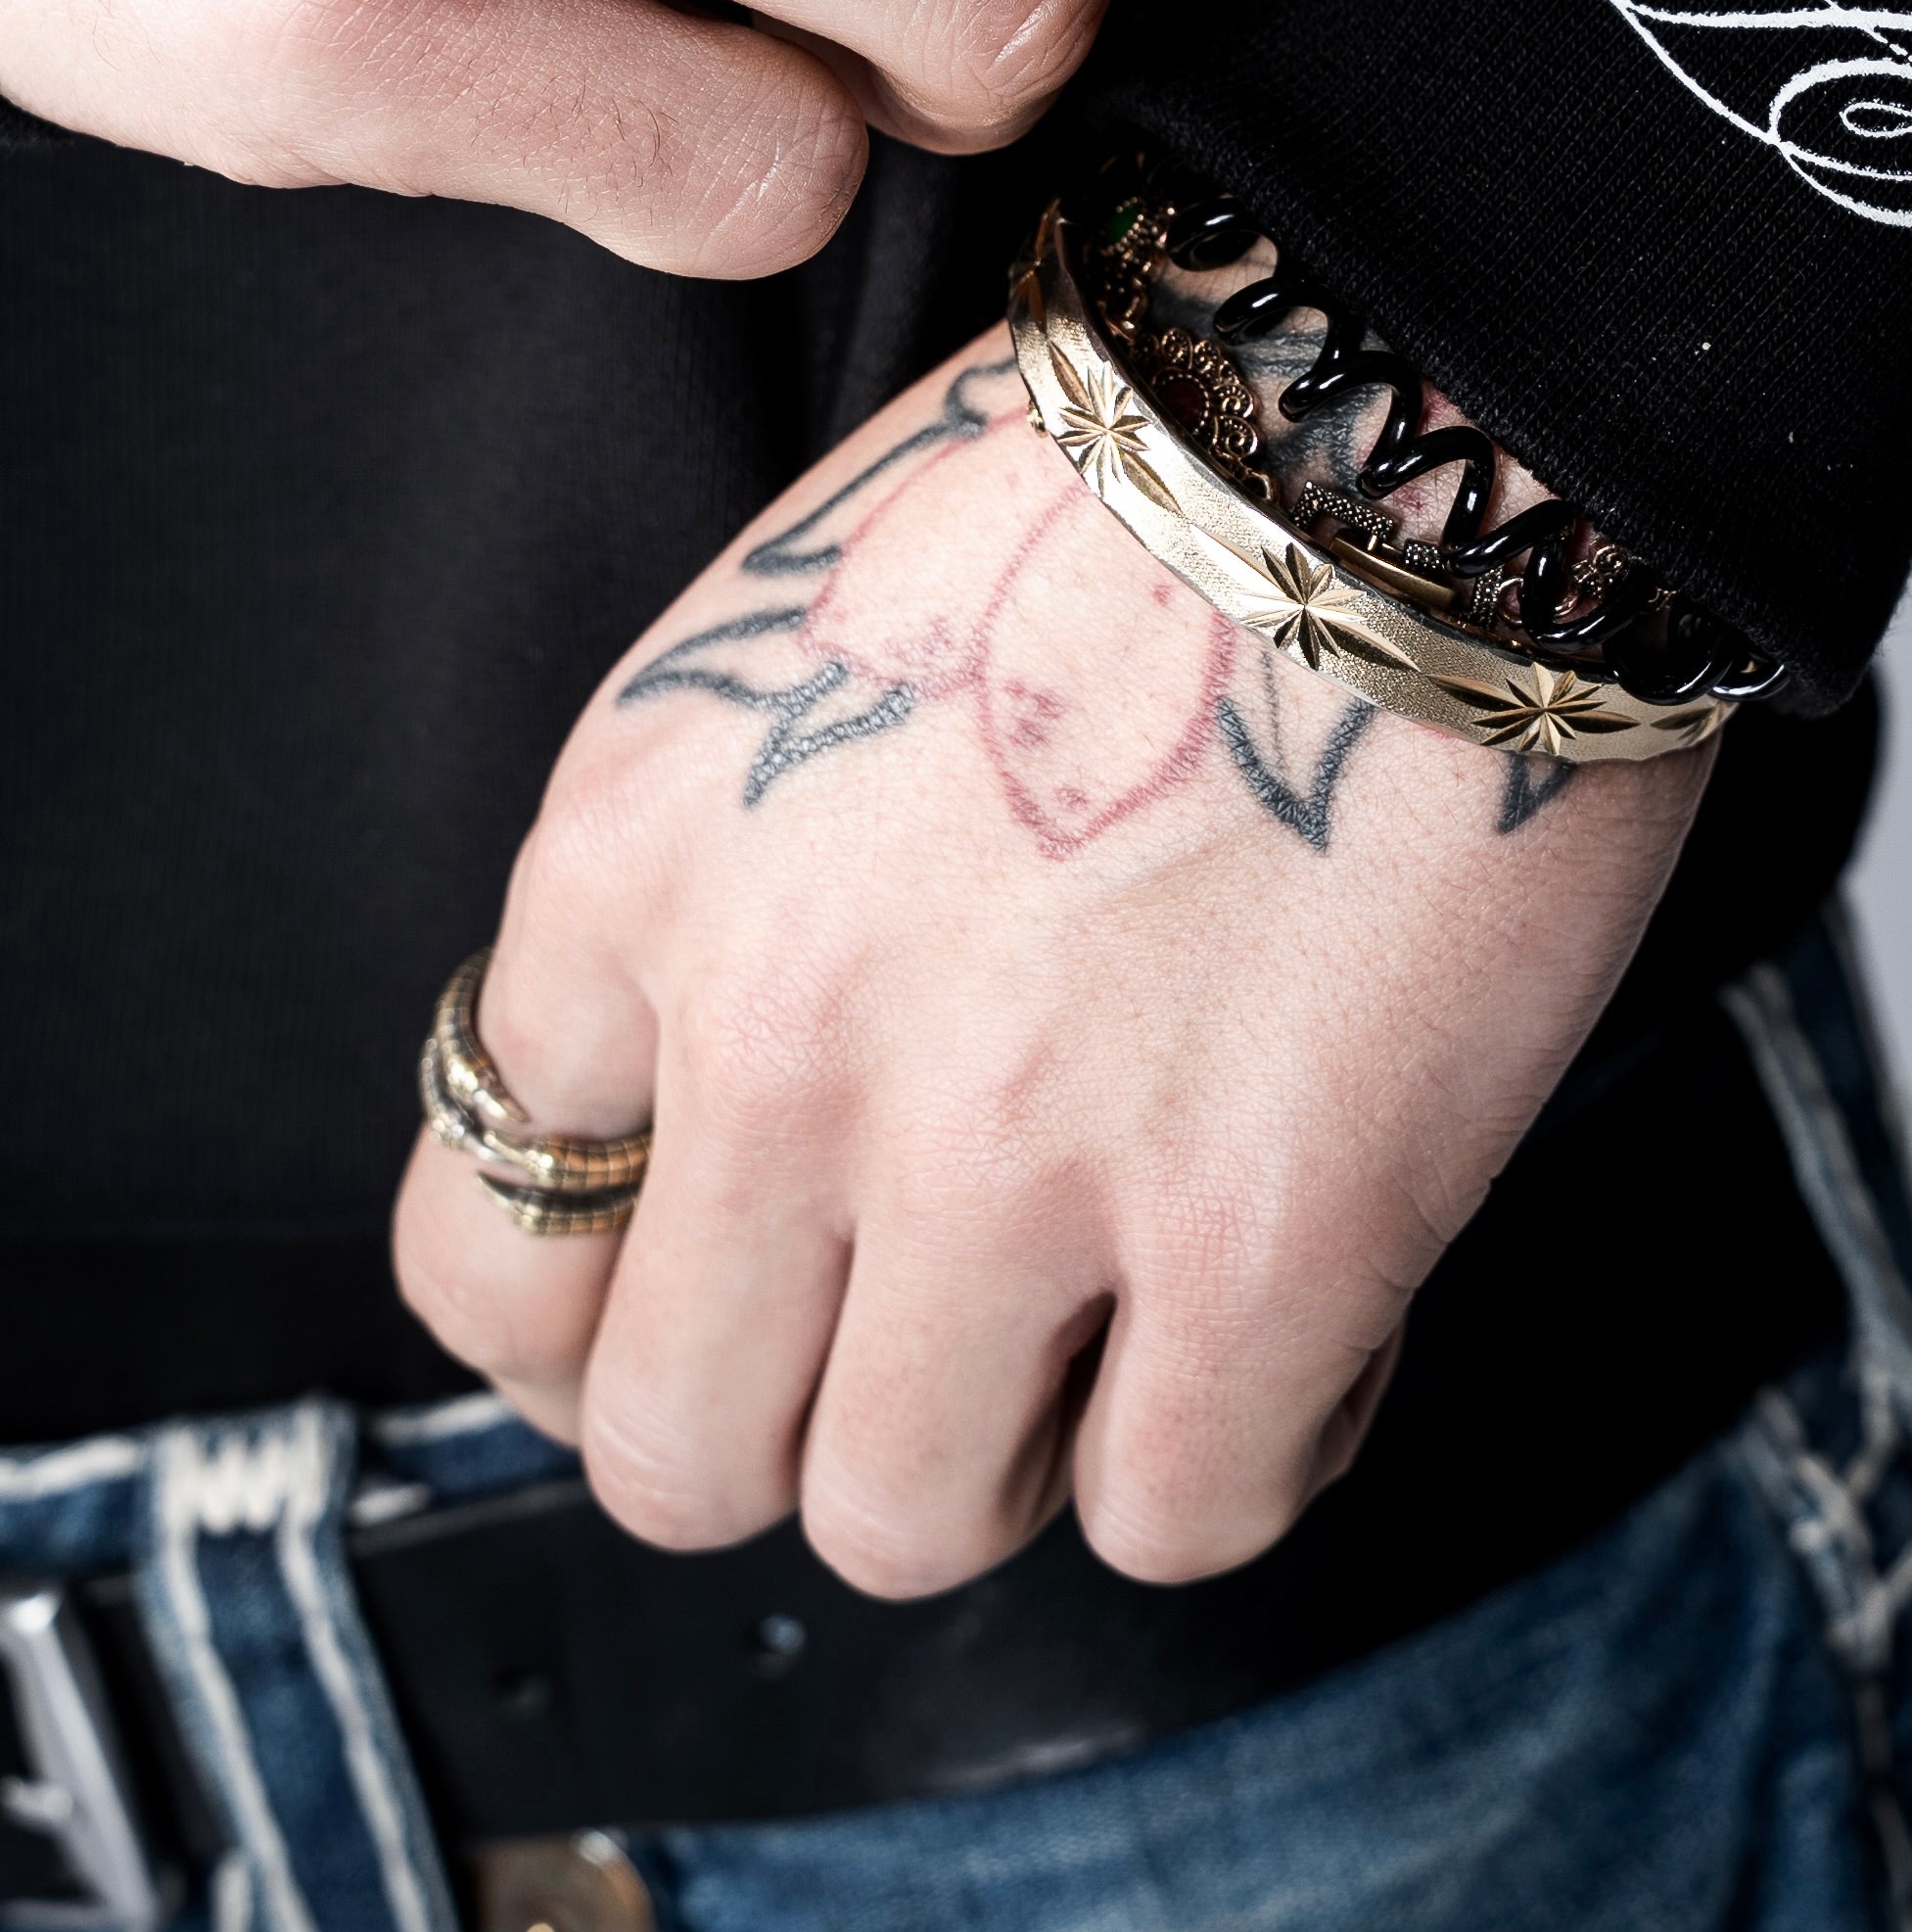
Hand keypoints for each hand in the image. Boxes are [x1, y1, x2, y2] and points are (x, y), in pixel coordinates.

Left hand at [392, 310, 1705, 1589]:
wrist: (1411, 409)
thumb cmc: (1138, 484)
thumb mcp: (793, 649)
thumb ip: (714, 899)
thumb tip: (721, 1133)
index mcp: (633, 866)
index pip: (480, 1250)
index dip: (608, 1314)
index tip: (724, 1288)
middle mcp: (775, 1038)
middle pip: (664, 1451)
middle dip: (798, 1419)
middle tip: (934, 1329)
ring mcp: (1008, 1159)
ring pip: (899, 1522)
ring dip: (1016, 1446)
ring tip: (1130, 1302)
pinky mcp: (1262, 1240)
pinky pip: (1179, 1516)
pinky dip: (1244, 1439)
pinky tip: (1308, 1296)